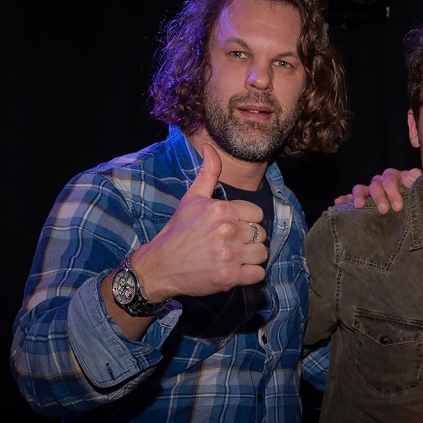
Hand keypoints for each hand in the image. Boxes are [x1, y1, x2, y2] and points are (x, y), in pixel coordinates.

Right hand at [129, 143, 269, 299]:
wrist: (160, 266)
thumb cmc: (178, 231)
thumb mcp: (192, 198)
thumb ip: (208, 172)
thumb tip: (210, 146)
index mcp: (221, 209)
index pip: (256, 213)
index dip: (246, 221)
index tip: (230, 227)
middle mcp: (227, 230)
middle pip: (260, 233)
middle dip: (248, 239)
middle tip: (229, 243)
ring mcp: (229, 255)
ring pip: (262, 253)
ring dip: (251, 257)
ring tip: (232, 257)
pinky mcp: (230, 277)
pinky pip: (258, 274)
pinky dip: (250, 274)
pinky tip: (234, 270)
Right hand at [334, 167, 421, 212]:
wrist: (418, 212)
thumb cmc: (419, 201)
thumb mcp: (420, 191)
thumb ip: (417, 182)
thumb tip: (415, 173)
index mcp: (395, 178)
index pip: (390, 179)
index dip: (393, 191)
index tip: (398, 206)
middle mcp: (381, 182)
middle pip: (376, 185)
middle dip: (379, 197)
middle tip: (384, 210)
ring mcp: (371, 191)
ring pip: (361, 189)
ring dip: (359, 196)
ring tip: (359, 206)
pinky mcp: (363, 201)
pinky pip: (351, 197)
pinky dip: (345, 199)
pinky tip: (338, 202)